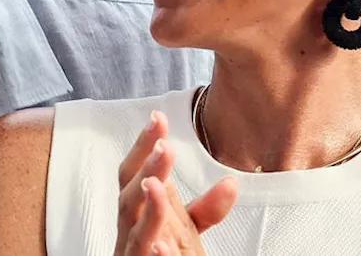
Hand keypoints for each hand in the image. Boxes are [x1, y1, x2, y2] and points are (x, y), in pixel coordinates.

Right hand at [114, 111, 236, 255]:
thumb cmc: (156, 253)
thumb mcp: (185, 228)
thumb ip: (205, 208)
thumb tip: (230, 182)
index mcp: (138, 209)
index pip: (136, 172)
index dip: (144, 146)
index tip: (158, 118)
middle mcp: (129, 228)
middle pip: (130, 195)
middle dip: (146, 169)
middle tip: (164, 147)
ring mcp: (131, 251)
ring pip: (135, 229)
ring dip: (147, 207)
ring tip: (154, 185)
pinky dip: (151, 253)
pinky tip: (160, 246)